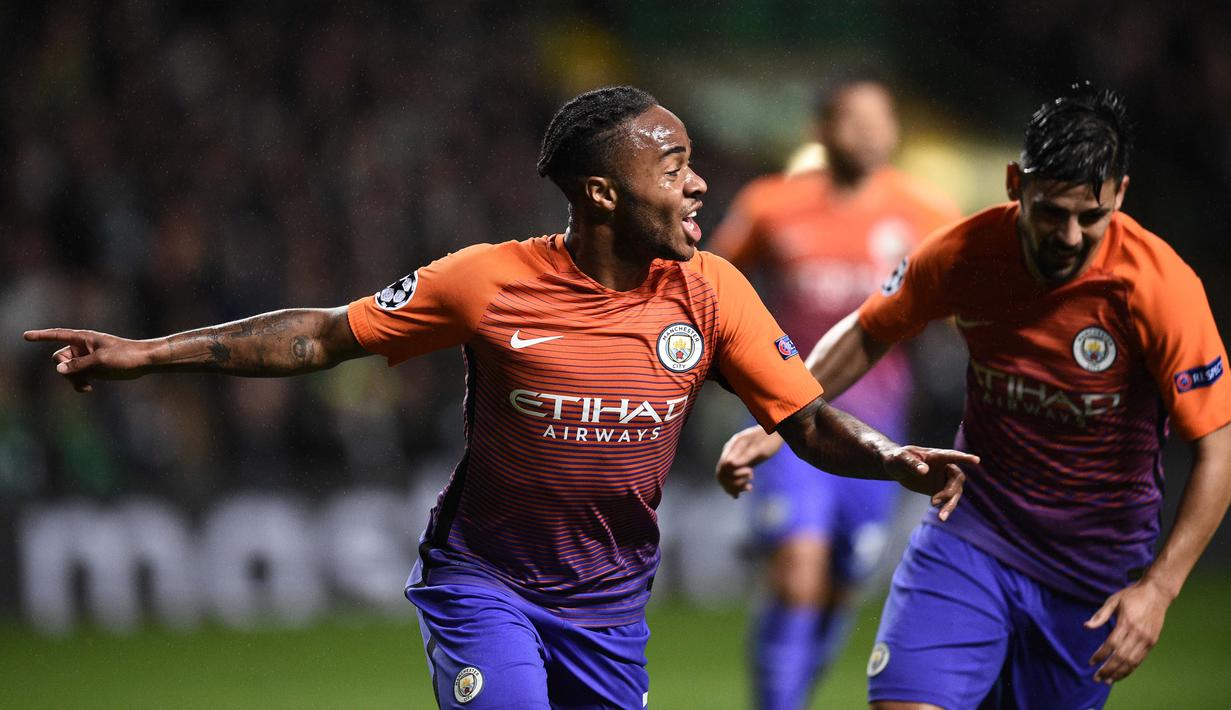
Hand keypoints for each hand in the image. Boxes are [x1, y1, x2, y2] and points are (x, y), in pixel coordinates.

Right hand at [24, 328, 149, 391]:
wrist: (143, 362)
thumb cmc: (124, 356)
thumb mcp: (100, 361)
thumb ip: (78, 365)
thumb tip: (58, 369)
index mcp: (83, 338)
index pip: (57, 335)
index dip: (41, 336)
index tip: (25, 336)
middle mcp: (81, 347)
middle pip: (59, 358)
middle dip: (65, 369)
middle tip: (80, 376)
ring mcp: (86, 358)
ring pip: (67, 370)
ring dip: (72, 379)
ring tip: (86, 386)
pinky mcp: (92, 369)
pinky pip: (76, 377)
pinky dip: (78, 383)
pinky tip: (88, 388)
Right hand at [715, 426, 784, 498]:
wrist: (775, 433)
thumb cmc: (769, 439)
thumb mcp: (760, 448)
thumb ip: (745, 456)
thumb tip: (730, 464)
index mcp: (734, 445)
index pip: (724, 465)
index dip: (733, 474)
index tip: (750, 472)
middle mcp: (730, 452)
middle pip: (722, 473)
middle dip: (734, 481)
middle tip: (751, 478)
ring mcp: (734, 458)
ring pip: (726, 477)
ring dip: (735, 485)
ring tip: (749, 487)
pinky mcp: (740, 463)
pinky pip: (732, 477)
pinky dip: (736, 486)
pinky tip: (744, 490)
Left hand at [882, 446, 977, 520]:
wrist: (895, 468)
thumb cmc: (897, 458)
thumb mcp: (900, 458)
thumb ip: (912, 463)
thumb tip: (925, 471)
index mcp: (937, 456)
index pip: (953, 456)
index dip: (964, 458)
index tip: (976, 460)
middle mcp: (944, 467)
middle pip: (957, 479)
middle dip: (949, 492)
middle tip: (933, 501)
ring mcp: (943, 479)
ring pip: (955, 492)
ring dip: (950, 504)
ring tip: (941, 517)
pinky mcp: (940, 490)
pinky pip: (948, 500)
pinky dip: (946, 508)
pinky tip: (941, 517)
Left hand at [1085, 578, 1171, 683]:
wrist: (1157, 593)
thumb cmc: (1132, 595)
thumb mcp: (1113, 600)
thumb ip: (1100, 615)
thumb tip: (1086, 627)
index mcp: (1126, 623)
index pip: (1111, 644)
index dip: (1100, 655)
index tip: (1091, 663)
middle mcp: (1138, 634)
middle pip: (1121, 657)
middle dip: (1108, 669)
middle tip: (1097, 678)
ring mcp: (1147, 639)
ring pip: (1132, 661)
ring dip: (1119, 673)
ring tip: (1108, 680)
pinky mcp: (1152, 642)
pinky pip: (1140, 659)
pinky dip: (1130, 668)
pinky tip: (1121, 673)